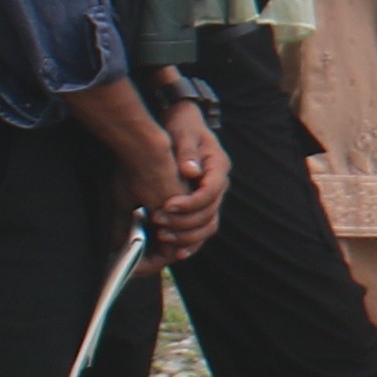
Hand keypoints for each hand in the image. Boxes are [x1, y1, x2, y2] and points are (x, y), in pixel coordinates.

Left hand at [146, 101, 226, 259]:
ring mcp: (211, 196)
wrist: (183, 124)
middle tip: (158, 222)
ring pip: (207, 225)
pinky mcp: (201, 205)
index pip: (210, 192)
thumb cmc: (182, 126)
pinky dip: (190, 242)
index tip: (167, 205)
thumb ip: (187, 151)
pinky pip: (201, 229)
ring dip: (186, 236)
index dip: (190, 203)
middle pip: (209, 213)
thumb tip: (191, 171)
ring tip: (162, 237)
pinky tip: (176, 252)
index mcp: (218, 167)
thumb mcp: (183, 132)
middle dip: (184, 222)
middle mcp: (218, 184)